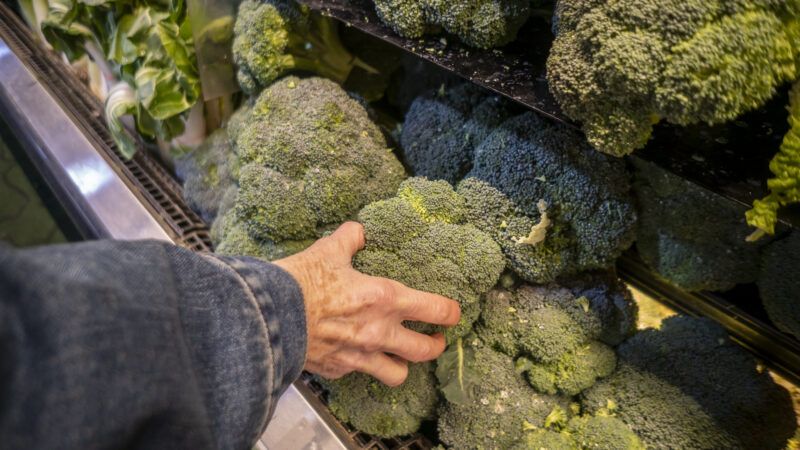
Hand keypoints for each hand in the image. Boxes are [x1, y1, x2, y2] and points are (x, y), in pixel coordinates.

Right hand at [274, 222, 460, 385]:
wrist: (270, 316)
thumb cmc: (303, 281)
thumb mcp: (329, 250)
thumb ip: (350, 238)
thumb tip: (358, 231)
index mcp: (386, 298)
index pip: (436, 310)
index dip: (451, 313)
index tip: (453, 313)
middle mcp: (381, 332)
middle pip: (426, 351)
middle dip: (436, 345)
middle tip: (435, 340)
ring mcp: (362, 356)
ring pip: (399, 374)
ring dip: (404, 365)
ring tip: (401, 357)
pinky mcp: (340, 370)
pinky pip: (361, 374)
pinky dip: (364, 367)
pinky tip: (358, 356)